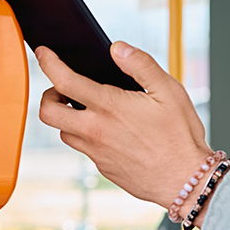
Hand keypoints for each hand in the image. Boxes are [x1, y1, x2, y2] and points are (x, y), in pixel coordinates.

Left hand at [36, 42, 214, 209]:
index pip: (63, 80)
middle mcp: (96, 131)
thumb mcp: (169, 91)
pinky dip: (87, 136)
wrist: (186, 181)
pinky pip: (84, 149)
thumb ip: (141, 65)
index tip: (43, 53)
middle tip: (63, 89)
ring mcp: (97, 152)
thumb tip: (118, 49)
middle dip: (48, 95)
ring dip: (68, 118)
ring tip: (88, 110)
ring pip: (64, 132)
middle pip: (47, 112)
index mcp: (109, 107)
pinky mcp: (104, 168)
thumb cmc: (181, 137)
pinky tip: (110, 131)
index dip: (48, 62)